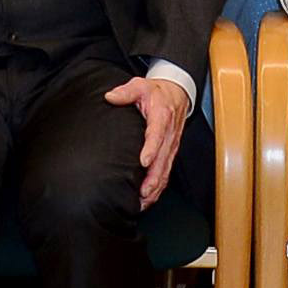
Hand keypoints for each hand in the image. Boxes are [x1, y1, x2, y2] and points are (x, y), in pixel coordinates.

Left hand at [109, 68, 193, 207]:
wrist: (177, 93)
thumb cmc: (157, 92)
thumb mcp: (140, 86)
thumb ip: (126, 92)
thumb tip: (111, 97)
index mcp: (162, 117)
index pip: (157, 135)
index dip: (152, 149)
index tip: (144, 162)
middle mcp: (169, 134)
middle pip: (164, 159)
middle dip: (154, 178)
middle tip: (143, 192)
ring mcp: (172, 145)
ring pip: (166, 169)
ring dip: (157, 186)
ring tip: (144, 201)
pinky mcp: (171, 152)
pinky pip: (167, 171)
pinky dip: (160, 186)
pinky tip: (150, 197)